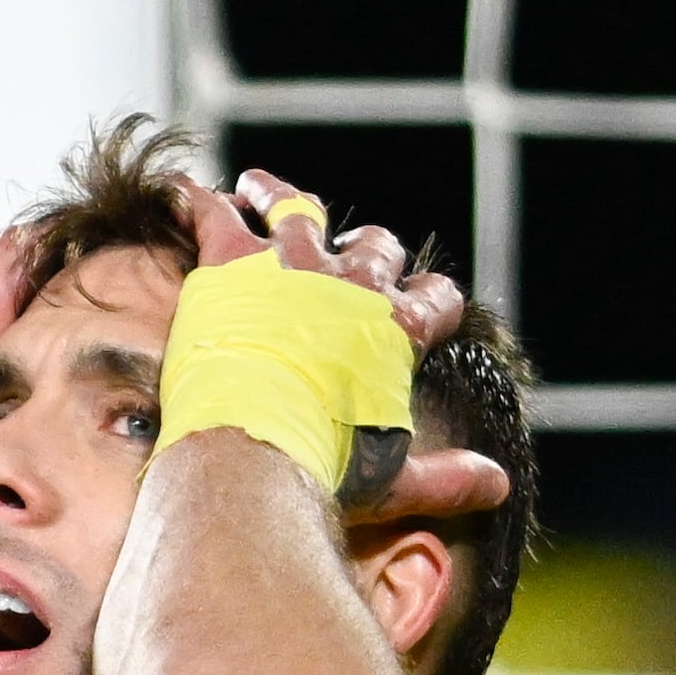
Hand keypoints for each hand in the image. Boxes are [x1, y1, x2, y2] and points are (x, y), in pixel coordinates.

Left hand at [184, 169, 514, 525]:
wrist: (253, 451)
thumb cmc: (325, 470)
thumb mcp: (395, 479)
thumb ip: (447, 479)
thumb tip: (499, 484)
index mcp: (400, 330)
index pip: (436, 298)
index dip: (432, 302)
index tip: (424, 306)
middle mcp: (353, 282)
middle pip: (375, 245)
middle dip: (367, 250)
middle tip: (344, 256)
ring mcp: (291, 263)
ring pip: (295, 206)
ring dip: (278, 197)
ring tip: (257, 191)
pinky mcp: (231, 260)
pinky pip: (209, 210)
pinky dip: (191, 198)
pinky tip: (175, 190)